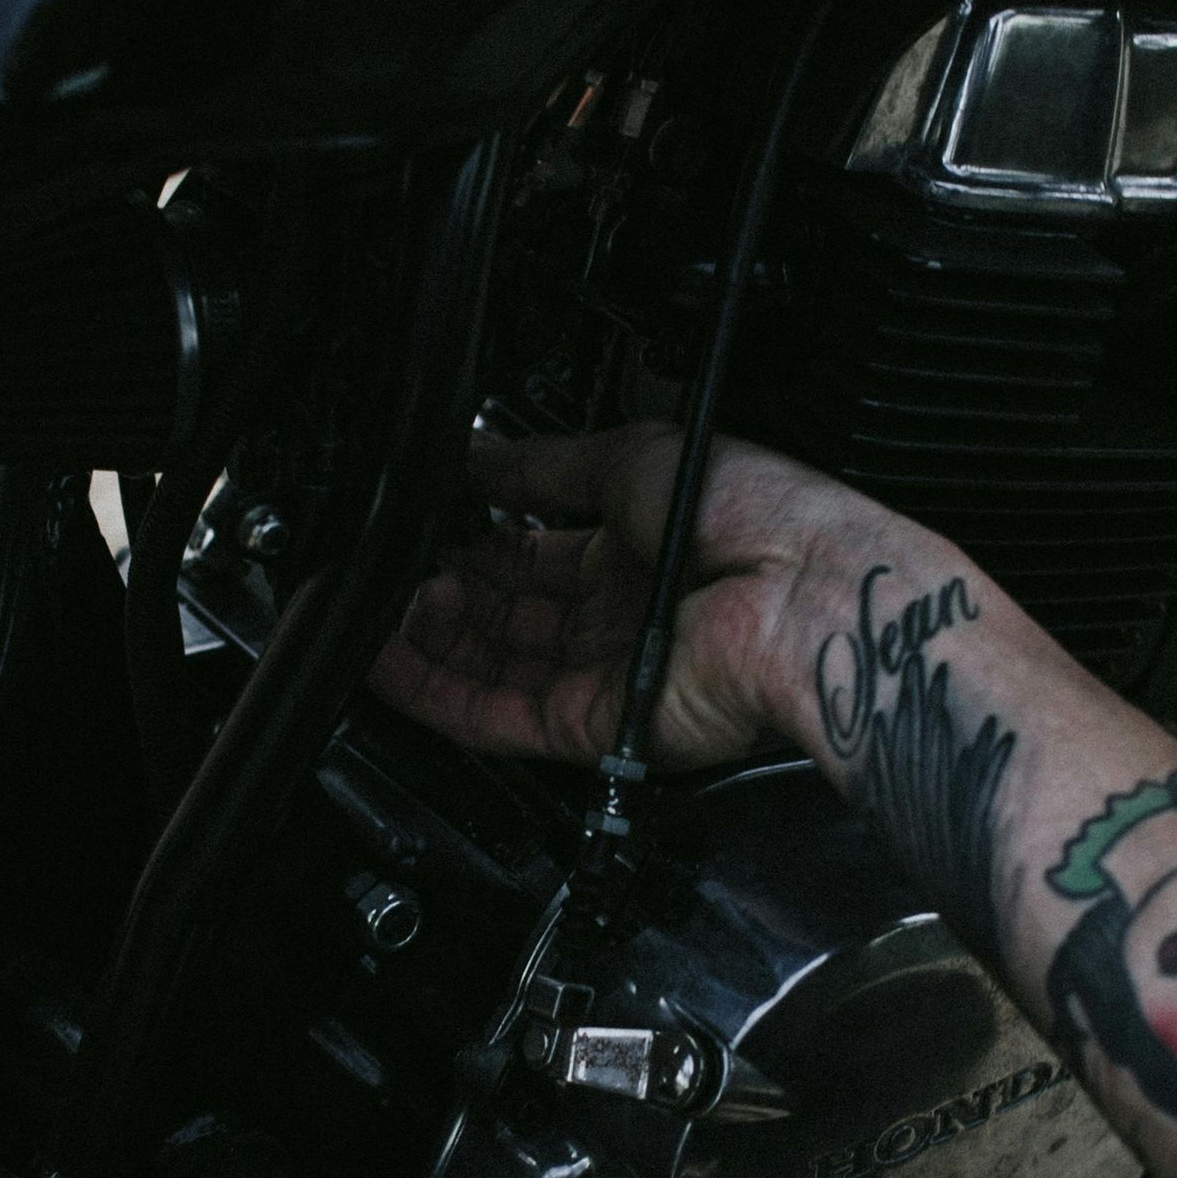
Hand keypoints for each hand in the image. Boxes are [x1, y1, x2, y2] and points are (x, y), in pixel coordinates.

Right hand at [372, 422, 869, 767]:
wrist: (800, 593)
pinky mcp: (591, 726)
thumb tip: (478, 451)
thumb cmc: (756, 516)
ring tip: (375, 604)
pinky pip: (494, 717)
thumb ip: (542, 466)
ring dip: (427, 639)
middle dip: (440, 588)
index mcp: (638, 550)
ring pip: (490, 668)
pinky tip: (386, 661)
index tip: (421, 522)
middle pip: (506, 615)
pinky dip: (433, 693)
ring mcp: (604, 674)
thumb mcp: (633, 456)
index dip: (472, 540)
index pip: (532, 554)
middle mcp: (620, 617)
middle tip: (389, 564)